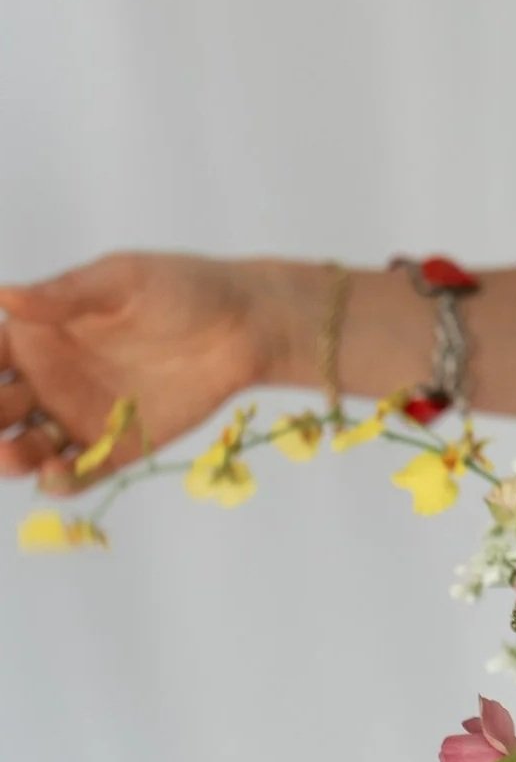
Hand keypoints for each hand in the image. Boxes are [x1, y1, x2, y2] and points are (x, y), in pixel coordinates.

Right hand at [0, 253, 303, 492]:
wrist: (245, 327)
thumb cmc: (181, 288)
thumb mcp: (123, 280)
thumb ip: (67, 294)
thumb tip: (6, 294)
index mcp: (35, 336)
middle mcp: (45, 380)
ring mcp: (77, 416)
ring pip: (27, 447)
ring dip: (12, 457)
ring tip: (13, 457)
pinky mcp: (114, 448)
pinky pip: (79, 473)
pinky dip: (62, 481)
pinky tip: (56, 476)